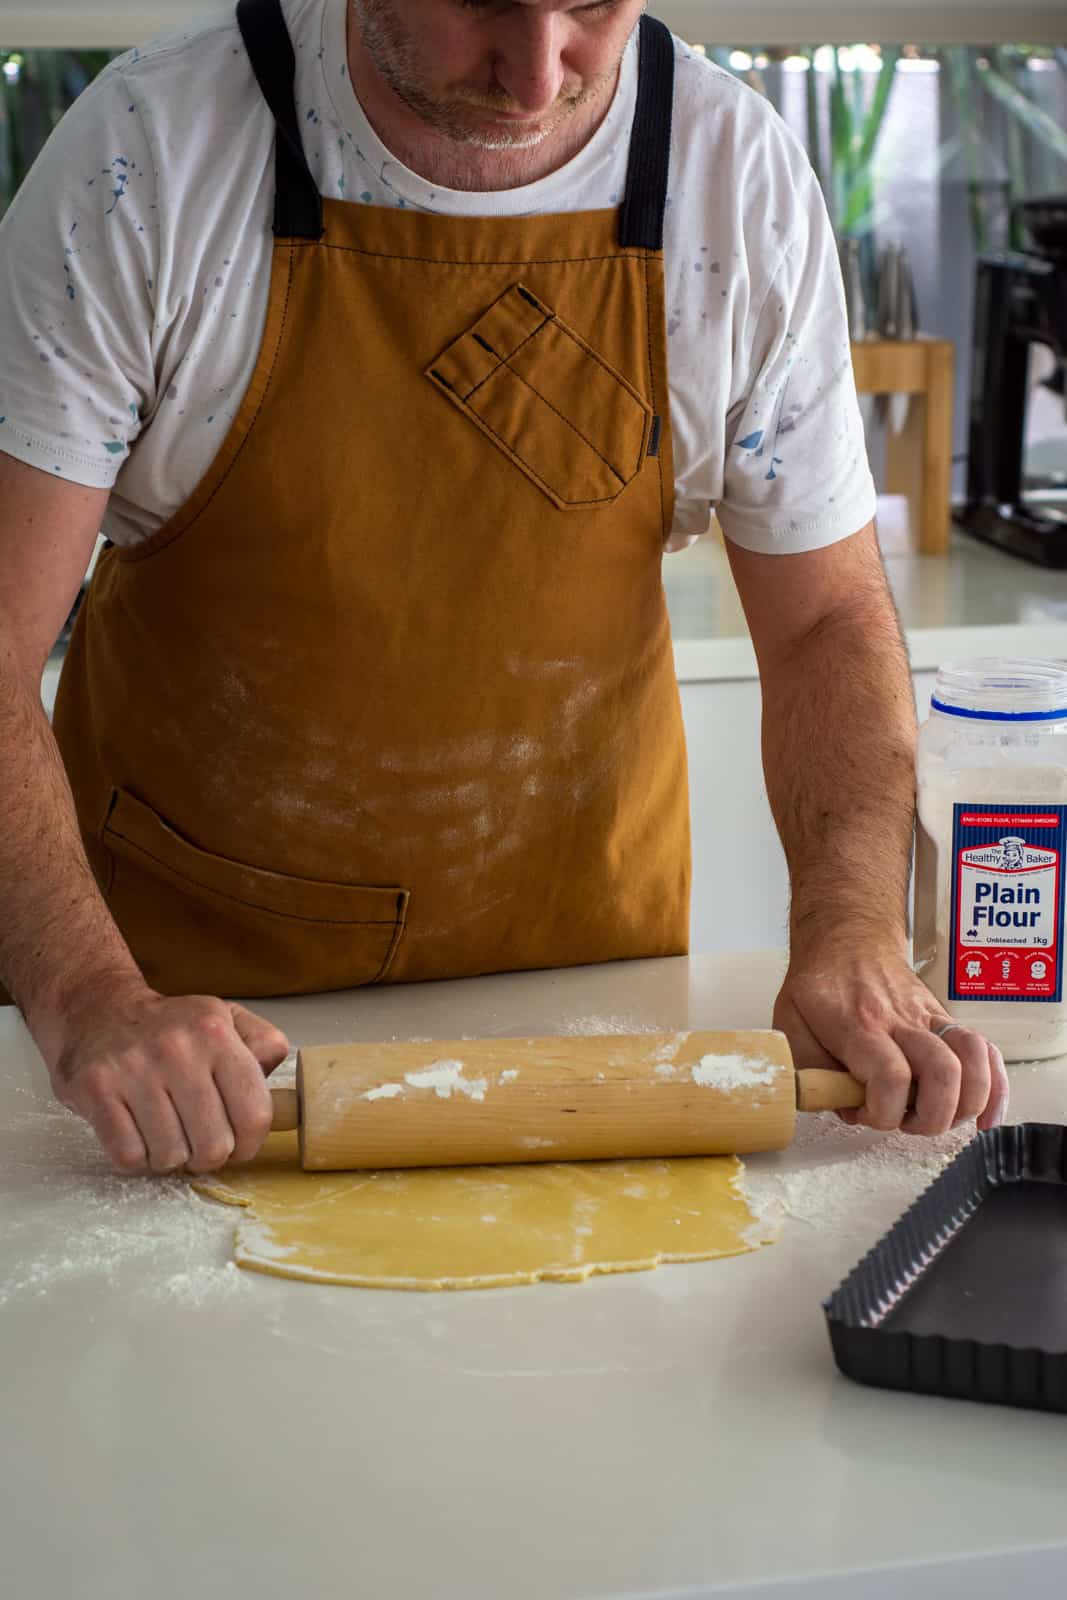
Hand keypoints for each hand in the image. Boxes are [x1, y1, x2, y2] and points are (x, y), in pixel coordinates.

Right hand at [45, 977, 289, 1174]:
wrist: (101, 1009)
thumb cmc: (172, 1026)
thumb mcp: (226, 1017)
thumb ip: (264, 1045)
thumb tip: (284, 1087)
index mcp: (215, 1032)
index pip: (254, 1114)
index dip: (251, 1144)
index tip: (241, 1145)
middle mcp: (176, 1048)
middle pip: (214, 1144)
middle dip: (210, 1155)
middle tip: (200, 1143)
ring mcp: (133, 1069)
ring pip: (171, 1156)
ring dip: (171, 1157)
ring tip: (168, 1133)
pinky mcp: (96, 1088)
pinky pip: (129, 1155)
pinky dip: (137, 1157)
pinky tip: (139, 1134)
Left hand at [773, 946, 1008, 1136]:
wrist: (846, 940)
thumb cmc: (818, 986)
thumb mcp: (790, 1026)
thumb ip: (809, 1072)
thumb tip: (840, 1107)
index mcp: (859, 1026)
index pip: (890, 1078)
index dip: (883, 1113)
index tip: (864, 1114)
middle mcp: (902, 1021)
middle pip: (942, 1073)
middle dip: (931, 1117)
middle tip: (907, 1122)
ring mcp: (930, 1019)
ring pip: (972, 1060)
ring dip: (965, 1104)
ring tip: (940, 1117)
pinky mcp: (946, 1020)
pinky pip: (986, 1051)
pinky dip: (995, 1087)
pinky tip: (985, 1116)